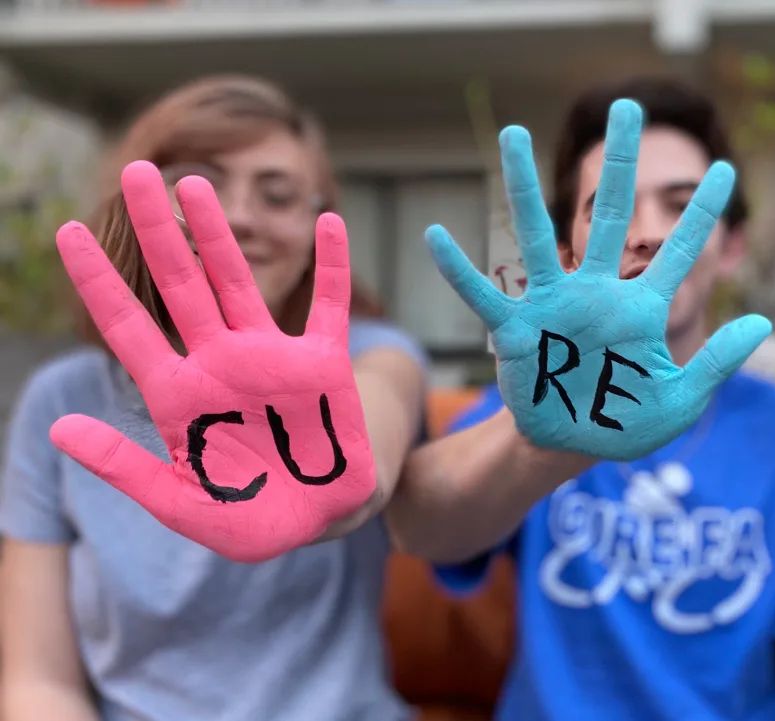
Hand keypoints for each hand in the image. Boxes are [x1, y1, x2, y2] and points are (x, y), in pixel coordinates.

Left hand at [50, 162, 375, 562]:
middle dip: (156, 230)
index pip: (129, 327)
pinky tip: (327, 222)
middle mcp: (221, 363)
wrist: (318, 523)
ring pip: (239, 281)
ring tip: (192, 185)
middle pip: (181, 284)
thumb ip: (125, 468)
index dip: (98, 281)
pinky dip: (332, 266)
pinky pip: (330, 307)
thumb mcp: (179, 504)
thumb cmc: (249, 519)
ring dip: (217, 234)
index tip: (68, 233)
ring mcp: (272, 359)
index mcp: (179, 395)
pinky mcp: (324, 366)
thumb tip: (58, 430)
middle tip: (135, 173)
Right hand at [426, 99, 770, 460]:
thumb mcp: (680, 401)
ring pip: (537, 236)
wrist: (571, 448)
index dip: (702, 214)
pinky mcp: (516, 332)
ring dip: (524, 186)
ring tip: (514, 134)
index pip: (678, 253)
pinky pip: (482, 297)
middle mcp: (597, 294)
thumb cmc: (625, 422)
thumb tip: (762, 322)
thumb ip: (716, 363)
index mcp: (640, 310)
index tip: (728, 170)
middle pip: (610, 216)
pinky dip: (457, 271)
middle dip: (621, 163)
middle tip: (628, 107)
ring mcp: (553, 307)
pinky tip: (436, 237)